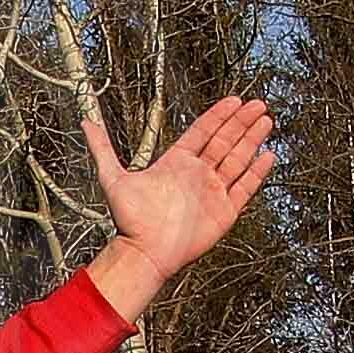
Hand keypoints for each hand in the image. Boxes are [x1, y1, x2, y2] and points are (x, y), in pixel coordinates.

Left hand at [83, 94, 278, 315]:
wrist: (145, 253)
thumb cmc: (129, 220)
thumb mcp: (113, 178)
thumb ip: (102, 149)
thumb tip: (85, 122)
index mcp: (177, 163)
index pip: (203, 132)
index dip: (219, 115)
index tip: (234, 100)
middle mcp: (197, 174)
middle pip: (225, 141)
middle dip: (242, 122)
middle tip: (258, 104)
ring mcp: (213, 192)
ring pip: (238, 160)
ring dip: (252, 140)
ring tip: (266, 121)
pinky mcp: (225, 211)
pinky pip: (245, 188)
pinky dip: (257, 173)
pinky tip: (268, 155)